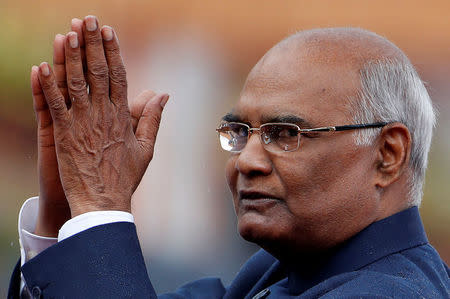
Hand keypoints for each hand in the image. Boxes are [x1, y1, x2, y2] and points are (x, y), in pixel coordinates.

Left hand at [34, 15, 167, 217]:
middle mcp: (103, 114)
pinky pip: (55, 105)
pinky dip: (48, 85)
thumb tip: (163, 94)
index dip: (112, 52)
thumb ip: (152, 118)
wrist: (104, 201)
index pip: (118, 76)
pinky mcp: (64, 134)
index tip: (108, 32)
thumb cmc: (125, 176)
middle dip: (92, 44)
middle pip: (98, 72)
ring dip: (72, 57)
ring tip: (69, 33)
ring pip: (76, 83)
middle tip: (87, 20)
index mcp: (122, 116)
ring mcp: (83, 123)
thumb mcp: (145, 147)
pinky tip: (42, 66)